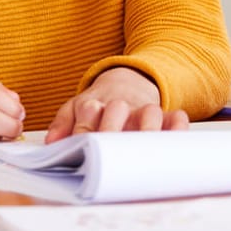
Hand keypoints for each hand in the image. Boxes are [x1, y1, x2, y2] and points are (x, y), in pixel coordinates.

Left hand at [45, 67, 187, 141]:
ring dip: (148, 127)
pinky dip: (178, 127)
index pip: (87, 115)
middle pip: (117, 111)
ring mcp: (143, 109)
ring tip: (146, 145)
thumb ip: (62, 123)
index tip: (83, 147)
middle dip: (113, 129)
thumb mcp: (75, 107)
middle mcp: (120, 106)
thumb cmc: (100, 102)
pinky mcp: (165, 115)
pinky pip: (176, 117)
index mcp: (95, 104)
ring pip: (149, 112)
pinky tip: (177, 139)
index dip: (84, 131)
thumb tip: (51, 143)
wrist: (128, 80)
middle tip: (111, 150)